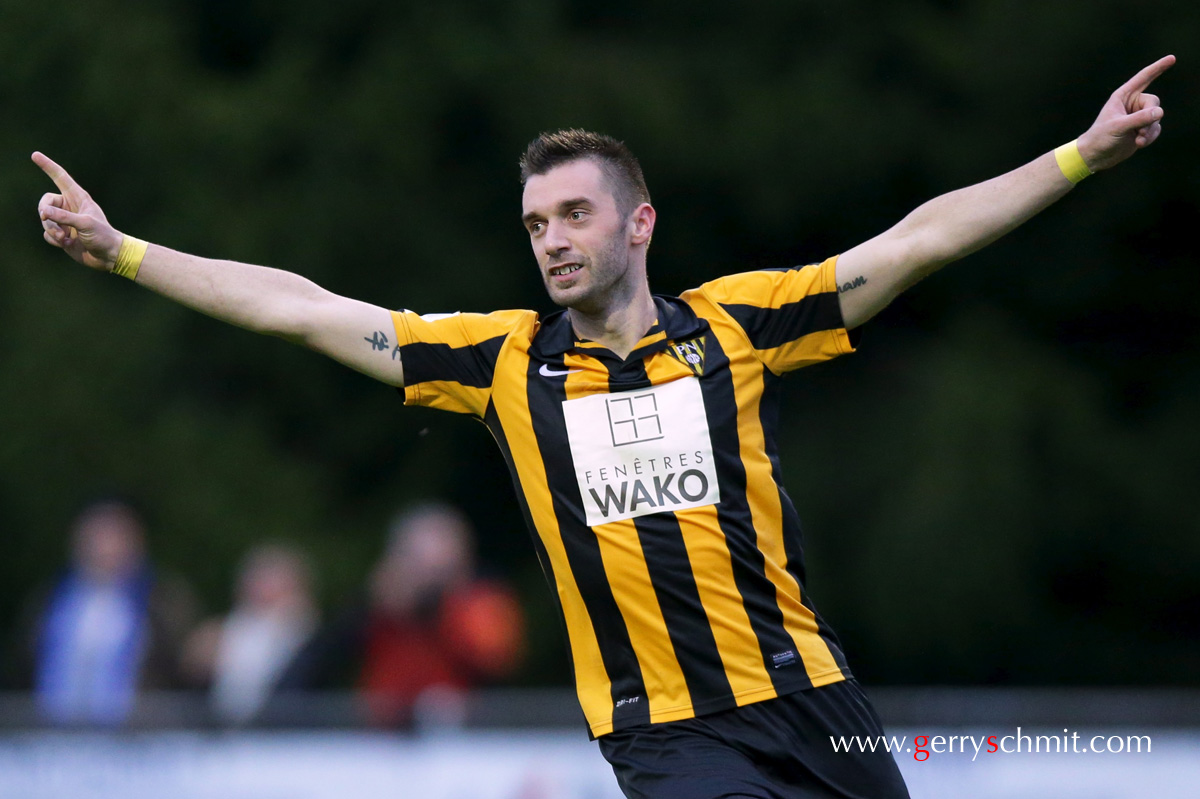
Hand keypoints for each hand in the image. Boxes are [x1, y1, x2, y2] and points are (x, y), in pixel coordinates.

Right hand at [33, 152, 122, 270]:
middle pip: (45, 202)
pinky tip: (68, 244)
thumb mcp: (85, 224)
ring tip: (65, 238)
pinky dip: (54, 240)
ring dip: (52, 230)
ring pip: (45, 220)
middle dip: (45, 213)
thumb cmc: (103, 236)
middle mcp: (69, 207)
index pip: (60, 177)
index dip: (48, 166)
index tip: (35, 155)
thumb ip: (64, 217)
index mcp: (78, 198)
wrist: (109, 256)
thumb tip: (44, 212)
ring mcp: (65, 221)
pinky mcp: (62, 234)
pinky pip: (47, 234)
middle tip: (46, 218)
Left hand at [1077, 55, 1173, 171]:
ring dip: (1150, 130)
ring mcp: (1138, 116)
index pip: (1143, 78)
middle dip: (1150, 117)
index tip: (1172, 58)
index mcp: (1123, 96)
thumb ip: (1138, 119)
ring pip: (1157, 117)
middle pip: (1154, 102)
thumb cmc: (1100, 138)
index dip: (1158, 67)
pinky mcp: (1142, 128)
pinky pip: (1156, 129)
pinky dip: (1150, 137)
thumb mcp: (1118, 127)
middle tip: (1140, 131)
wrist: (1096, 156)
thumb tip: (1159, 112)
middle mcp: (1132, 103)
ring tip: (1138, 139)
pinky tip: (1139, 144)